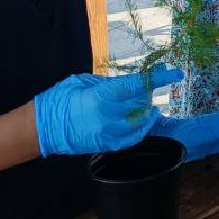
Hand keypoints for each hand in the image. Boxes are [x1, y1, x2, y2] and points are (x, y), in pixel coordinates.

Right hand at [33, 66, 183, 156]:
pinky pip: (132, 138)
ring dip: (148, 110)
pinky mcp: (106, 145)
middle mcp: (109, 116)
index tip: (175, 73)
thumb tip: (132, 82)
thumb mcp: (85, 81)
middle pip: (142, 103)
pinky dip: (142, 128)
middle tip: (154, 84)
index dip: (160, 78)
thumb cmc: (61, 99)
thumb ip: (110, 83)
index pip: (139, 85)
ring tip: (149, 102)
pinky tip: (146, 120)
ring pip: (140, 122)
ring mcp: (108, 133)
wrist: (43, 128)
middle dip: (150, 92)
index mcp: (102, 96)